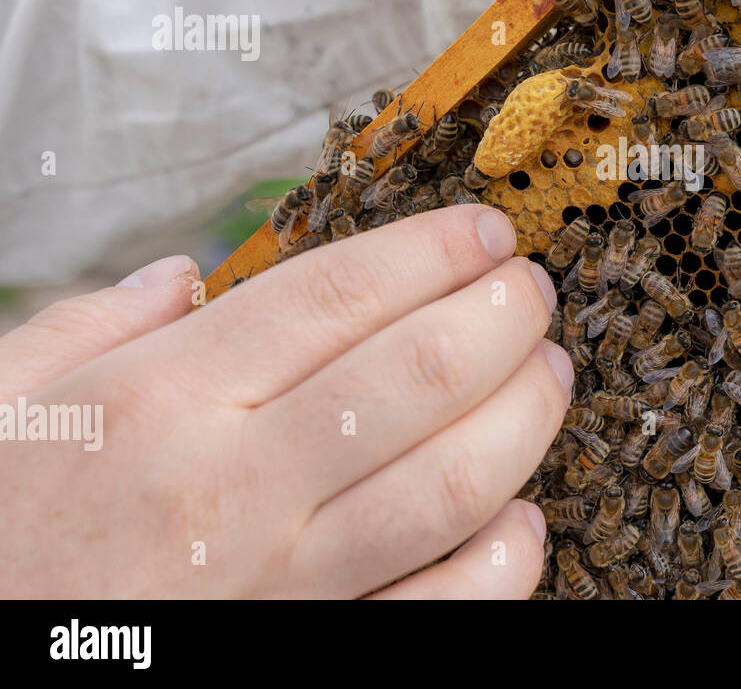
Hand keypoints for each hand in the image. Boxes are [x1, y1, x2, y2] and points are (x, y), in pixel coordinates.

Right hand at [0, 207, 569, 597]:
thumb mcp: (4, 407)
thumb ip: (93, 326)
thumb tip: (182, 275)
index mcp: (161, 399)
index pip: (336, 295)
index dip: (433, 251)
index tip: (487, 232)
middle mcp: (235, 484)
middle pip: (419, 372)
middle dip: (503, 315)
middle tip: (533, 289)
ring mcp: (283, 582)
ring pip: (452, 482)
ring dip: (526, 415)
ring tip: (549, 370)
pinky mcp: (313, 651)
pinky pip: (443, 609)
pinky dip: (503, 560)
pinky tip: (521, 515)